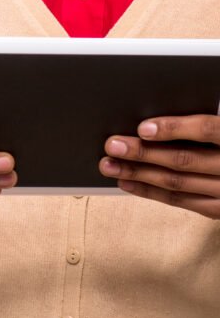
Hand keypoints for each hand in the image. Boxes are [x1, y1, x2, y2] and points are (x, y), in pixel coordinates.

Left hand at [100, 114, 219, 218]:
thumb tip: (155, 116)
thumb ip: (204, 123)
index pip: (208, 129)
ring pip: (177, 182)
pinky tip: (127, 183)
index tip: (143, 127)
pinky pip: (181, 201)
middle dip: (143, 152)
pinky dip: (150, 193)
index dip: (175, 128)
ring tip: (109, 165)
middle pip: (184, 159)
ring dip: (138, 174)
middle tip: (112, 145)